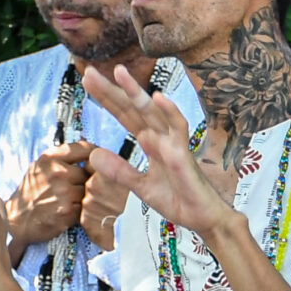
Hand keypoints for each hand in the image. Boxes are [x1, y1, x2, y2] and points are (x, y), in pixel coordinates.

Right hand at [4, 140, 93, 250]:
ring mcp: (63, 192)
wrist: (17, 219)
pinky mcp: (67, 212)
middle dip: (88, 180)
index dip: (97, 153)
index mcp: (50, 158)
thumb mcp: (41, 166)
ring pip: (90, 191)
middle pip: (90, 173)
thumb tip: (91, 150)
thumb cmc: (32, 191)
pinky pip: (86, 208)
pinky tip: (71, 211)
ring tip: (72, 200)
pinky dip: (82, 210)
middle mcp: (57, 172)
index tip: (101, 158)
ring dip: (85, 196)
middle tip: (80, 187)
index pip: (85, 149)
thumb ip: (62, 158)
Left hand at [82, 65, 234, 237]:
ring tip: (119, 73)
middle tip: (90, 72)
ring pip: (152, 113)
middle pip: (132, 109)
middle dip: (112, 91)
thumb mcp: (141, 187)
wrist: (202, 218)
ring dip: (137, 93)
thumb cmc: (179, 200)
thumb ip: (120, 171)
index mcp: (149, 143)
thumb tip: (94, 155)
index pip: (125, 115)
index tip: (88, 81)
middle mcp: (159, 137)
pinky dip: (170, 112)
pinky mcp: (183, 154)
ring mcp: (172, 143)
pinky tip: (158, 97)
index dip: (107, 99)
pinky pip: (178, 129)